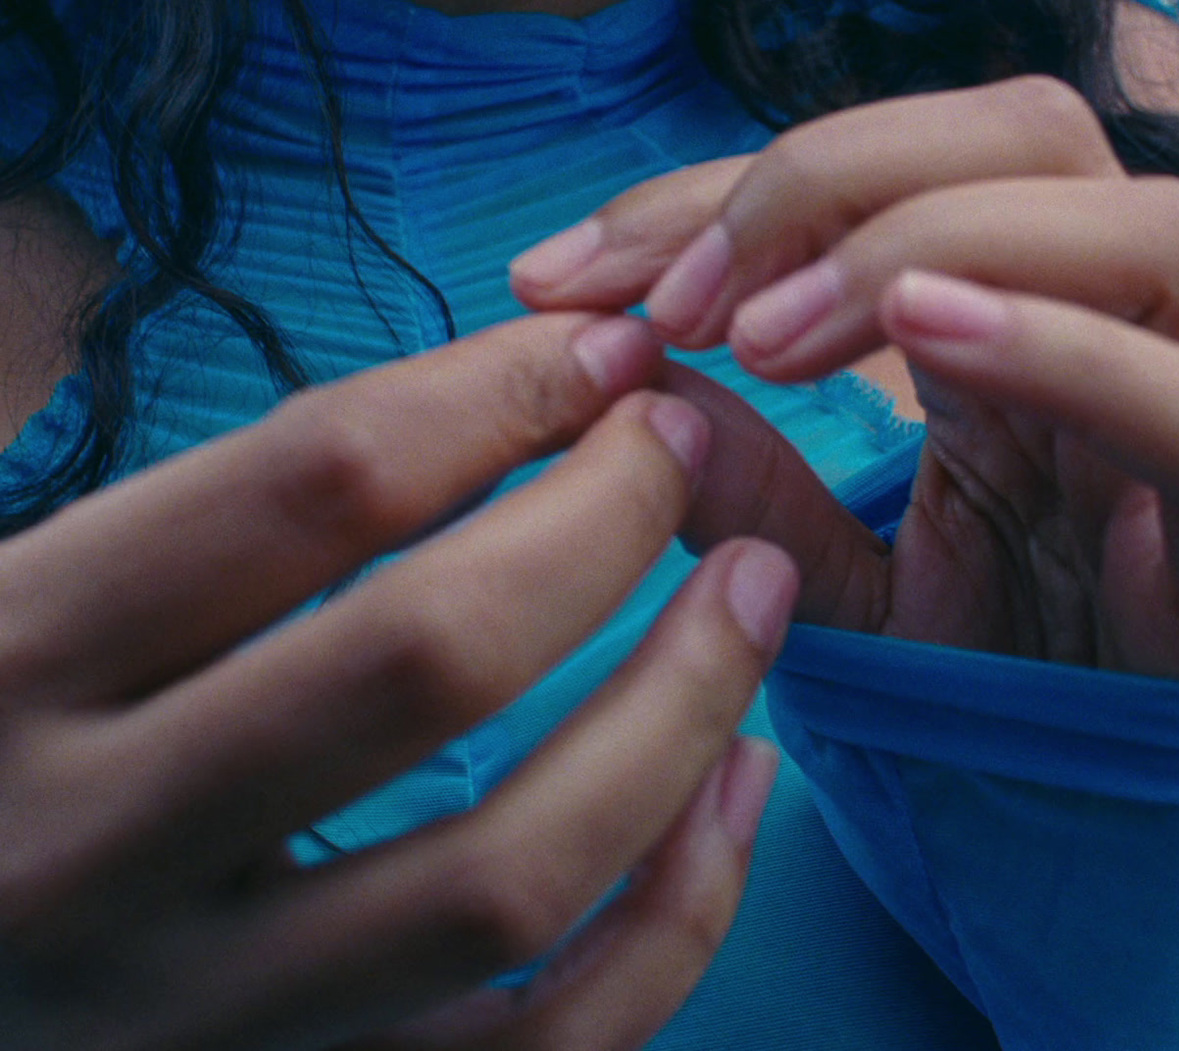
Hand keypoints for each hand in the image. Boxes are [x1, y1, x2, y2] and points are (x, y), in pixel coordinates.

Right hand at [0, 312, 795, 1048]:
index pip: (312, 486)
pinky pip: (552, 1043)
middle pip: (429, 661)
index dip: (501, 394)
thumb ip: (234, 519)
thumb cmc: (6, 749)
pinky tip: (734, 788)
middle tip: (686, 446)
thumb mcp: (45, 604)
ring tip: (756, 590)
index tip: (610, 356)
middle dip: (604, 522)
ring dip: (680, 710)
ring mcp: (202, 1019)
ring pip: (512, 876)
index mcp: (7, 660)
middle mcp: (85, 854)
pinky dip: (679, 916)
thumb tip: (529, 394)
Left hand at [511, 77, 1178, 679]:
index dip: (715, 193)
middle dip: (831, 181)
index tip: (565, 275)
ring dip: (933, 246)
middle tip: (684, 300)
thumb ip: (746, 485)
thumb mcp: (829, 583)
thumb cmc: (988, 682)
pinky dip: (1073, 355)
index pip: (888, 172)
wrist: (1111, 833)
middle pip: (1029, 136)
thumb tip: (633, 381)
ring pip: (1145, 229)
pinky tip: (926, 339)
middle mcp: (1120, 334)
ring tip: (770, 342)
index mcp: (1014, 322)